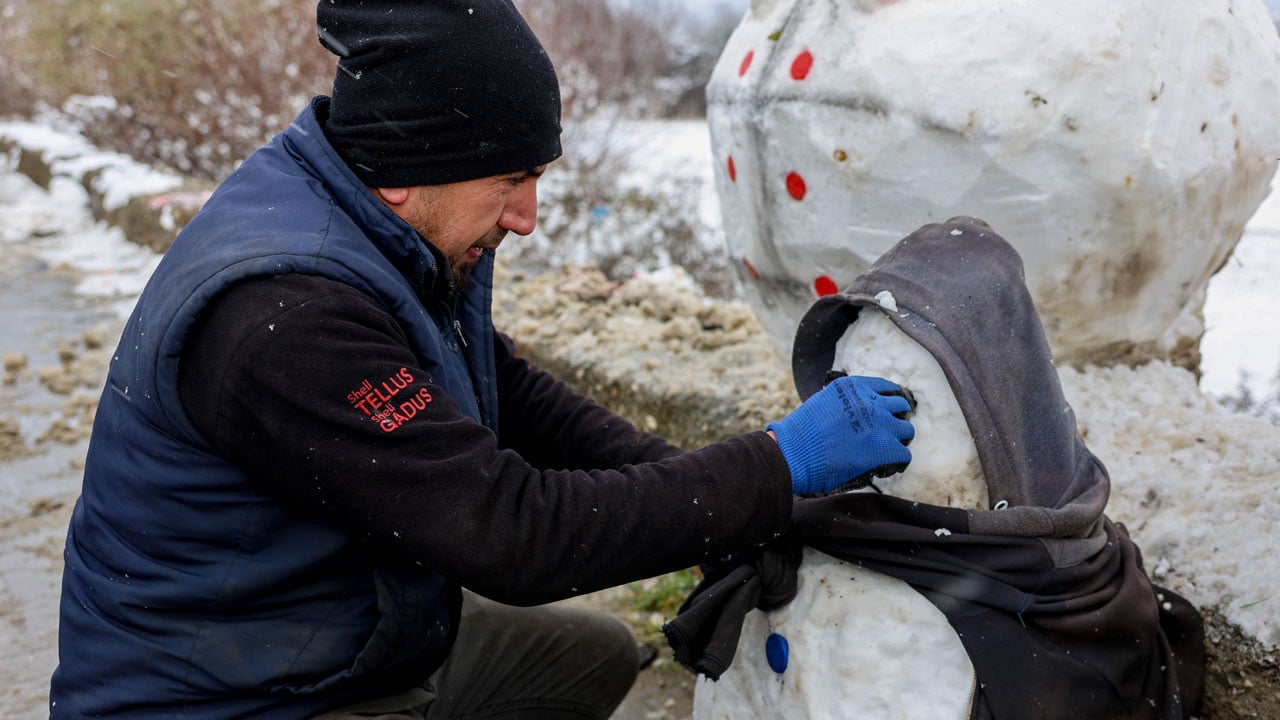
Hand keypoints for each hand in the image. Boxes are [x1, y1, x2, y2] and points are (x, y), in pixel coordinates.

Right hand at [767, 375, 914, 494]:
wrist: (793, 453)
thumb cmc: (800, 434)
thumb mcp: (822, 403)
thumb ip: (844, 404)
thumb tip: (855, 417)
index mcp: (852, 387)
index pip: (885, 386)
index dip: (888, 399)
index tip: (889, 408)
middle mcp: (870, 401)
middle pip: (900, 405)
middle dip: (896, 417)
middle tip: (889, 431)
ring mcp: (880, 424)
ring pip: (907, 429)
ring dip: (899, 439)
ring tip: (890, 450)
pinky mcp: (884, 448)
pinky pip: (904, 453)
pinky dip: (899, 460)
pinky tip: (890, 466)